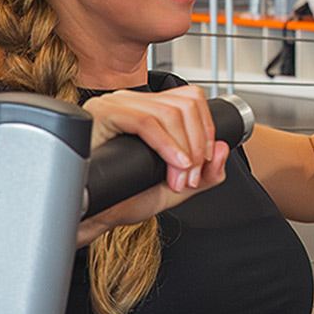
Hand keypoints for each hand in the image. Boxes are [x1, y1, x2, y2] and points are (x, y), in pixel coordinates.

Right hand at [79, 85, 231, 237]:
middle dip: (198, 144)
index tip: (204, 163)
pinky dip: (168, 146)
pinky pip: (146, 121)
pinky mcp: (102, 113)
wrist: (91, 214)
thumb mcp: (175, 188)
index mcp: (148, 110)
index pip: (191, 98)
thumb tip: (223, 148)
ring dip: (184, 150)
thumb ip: (204, 174)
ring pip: (170, 112)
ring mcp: (116, 103)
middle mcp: (133, 101)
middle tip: (189, 177)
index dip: (206, 130)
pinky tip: (174, 166)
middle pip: (186, 103)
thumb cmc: (123, 199)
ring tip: (178, 179)